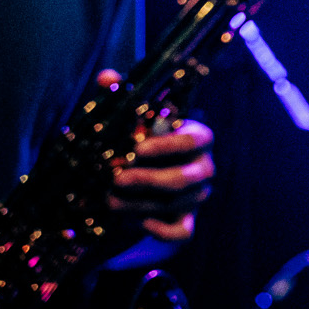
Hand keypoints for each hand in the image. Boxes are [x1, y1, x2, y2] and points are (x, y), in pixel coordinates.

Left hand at [96, 71, 214, 241]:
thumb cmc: (135, 151)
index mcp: (195, 139)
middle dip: (149, 180)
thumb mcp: (128, 124)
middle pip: (188, 177)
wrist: (136, 194)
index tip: (138, 148)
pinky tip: (136, 222)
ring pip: (176, 204)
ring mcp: (196, 198)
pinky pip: (180, 231)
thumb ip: (121, 99)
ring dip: (139, 204)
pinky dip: (158, 228)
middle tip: (116, 180)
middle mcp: (202, 168)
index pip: (199, 138)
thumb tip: (106, 76)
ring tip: (109, 201)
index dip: (171, 144)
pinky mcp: (185, 225)